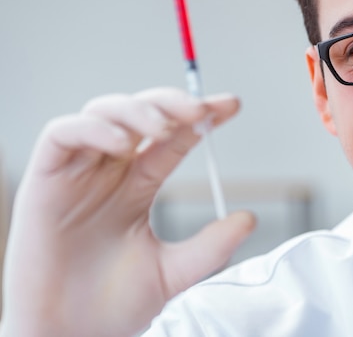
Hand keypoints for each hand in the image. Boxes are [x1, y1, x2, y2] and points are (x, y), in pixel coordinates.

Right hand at [0, 88, 255, 336]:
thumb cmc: (113, 307)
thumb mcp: (173, 273)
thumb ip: (210, 246)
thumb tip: (249, 219)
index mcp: (138, 186)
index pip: (173, 137)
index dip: (201, 117)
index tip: (231, 106)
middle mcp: (109, 172)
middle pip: (140, 114)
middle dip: (172, 103)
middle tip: (201, 109)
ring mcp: (78, 174)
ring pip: (103, 113)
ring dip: (136, 110)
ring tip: (164, 128)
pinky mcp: (45, 181)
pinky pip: (62, 135)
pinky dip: (93, 129)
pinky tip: (121, 145)